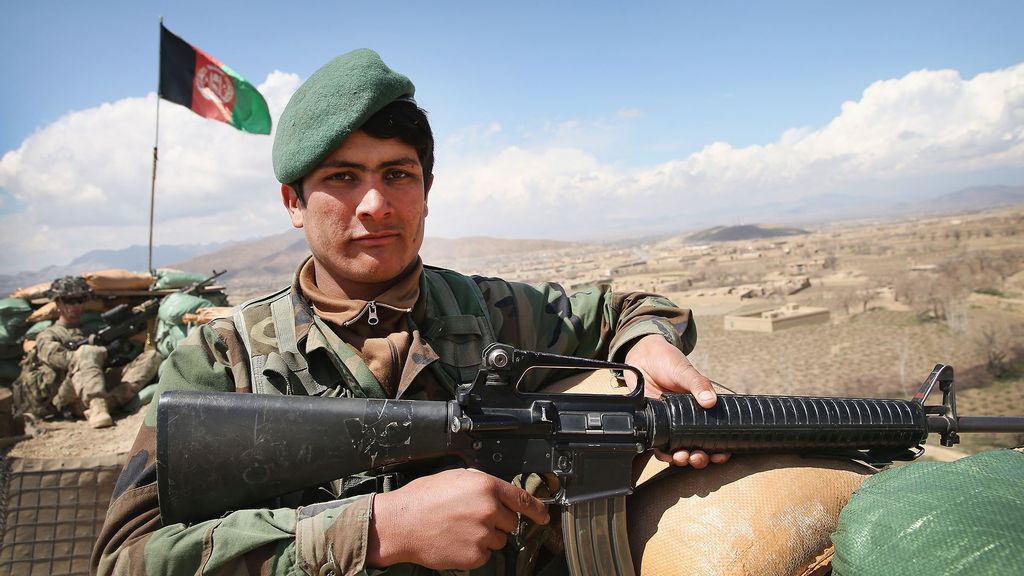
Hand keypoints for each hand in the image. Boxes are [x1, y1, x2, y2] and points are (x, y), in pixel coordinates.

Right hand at [367, 468, 549, 569]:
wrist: (401, 524)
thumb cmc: (422, 499)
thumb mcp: (455, 478)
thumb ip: (482, 485)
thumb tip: (499, 494)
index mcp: (486, 487)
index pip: (523, 499)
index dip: (538, 509)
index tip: (544, 516)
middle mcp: (489, 510)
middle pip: (511, 521)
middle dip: (497, 521)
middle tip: (472, 518)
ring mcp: (483, 534)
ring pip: (500, 540)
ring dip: (487, 537)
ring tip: (461, 529)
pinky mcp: (475, 555)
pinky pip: (486, 554)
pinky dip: (475, 551)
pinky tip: (457, 541)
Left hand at [624, 335, 730, 467]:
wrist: (642, 357)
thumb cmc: (668, 361)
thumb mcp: (685, 370)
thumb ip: (698, 384)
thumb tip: (710, 400)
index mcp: (702, 408)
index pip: (717, 432)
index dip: (720, 448)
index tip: (721, 454)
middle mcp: (688, 419)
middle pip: (700, 446)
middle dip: (701, 457)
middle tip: (699, 456)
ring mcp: (671, 424)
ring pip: (681, 449)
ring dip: (684, 459)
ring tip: (683, 457)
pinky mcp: (656, 425)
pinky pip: (661, 445)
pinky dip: (664, 454)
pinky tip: (667, 455)